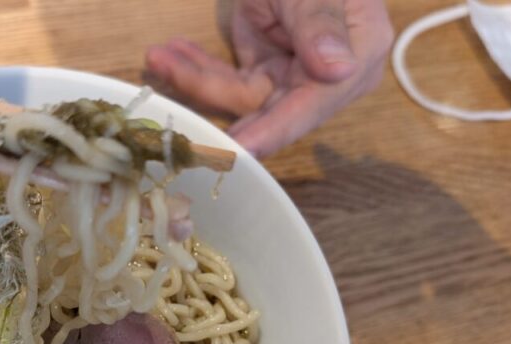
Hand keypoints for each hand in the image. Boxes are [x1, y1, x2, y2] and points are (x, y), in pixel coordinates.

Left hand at [146, 0, 392, 157]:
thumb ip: (322, 24)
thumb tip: (338, 71)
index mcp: (354, 65)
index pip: (307, 109)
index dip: (272, 132)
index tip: (240, 152)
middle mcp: (323, 80)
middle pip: (264, 110)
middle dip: (213, 99)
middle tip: (170, 111)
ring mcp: (289, 75)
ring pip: (235, 96)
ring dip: (193, 78)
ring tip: (156, 58)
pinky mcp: (261, 66)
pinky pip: (225, 78)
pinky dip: (195, 66)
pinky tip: (166, 55)